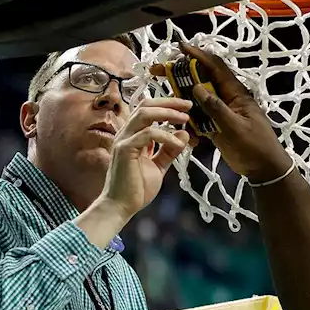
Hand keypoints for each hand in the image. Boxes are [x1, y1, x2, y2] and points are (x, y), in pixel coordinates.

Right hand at [96, 97, 192, 221]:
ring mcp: (124, 140)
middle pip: (146, 105)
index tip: (185, 107)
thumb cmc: (136, 188)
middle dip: (169, 102)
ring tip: (184, 119)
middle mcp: (126, 134)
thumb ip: (170, 150)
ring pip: (144, 114)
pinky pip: (147, 134)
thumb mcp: (159, 166)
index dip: (166, 104)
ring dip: (167, 113)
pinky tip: (178, 143)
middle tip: (188, 105)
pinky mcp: (125, 150)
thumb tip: (184, 134)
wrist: (121, 206)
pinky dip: (165, 136)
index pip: (148, 110)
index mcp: (133, 136)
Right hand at [173, 41, 294, 183]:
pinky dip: (191, 123)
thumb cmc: (255, 146)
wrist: (264, 169)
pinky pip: (199, 118)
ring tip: (163, 96)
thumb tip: (196, 87)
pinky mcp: (216, 125)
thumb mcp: (235, 127)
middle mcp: (226, 98)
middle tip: (158, 70)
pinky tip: (186, 132)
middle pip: (202, 79)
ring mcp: (221, 111)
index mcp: (235, 93)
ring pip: (197, 99)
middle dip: (181, 73)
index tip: (179, 48)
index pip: (215, 67)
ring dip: (182, 98)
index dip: (198, 55)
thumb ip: (216, 107)